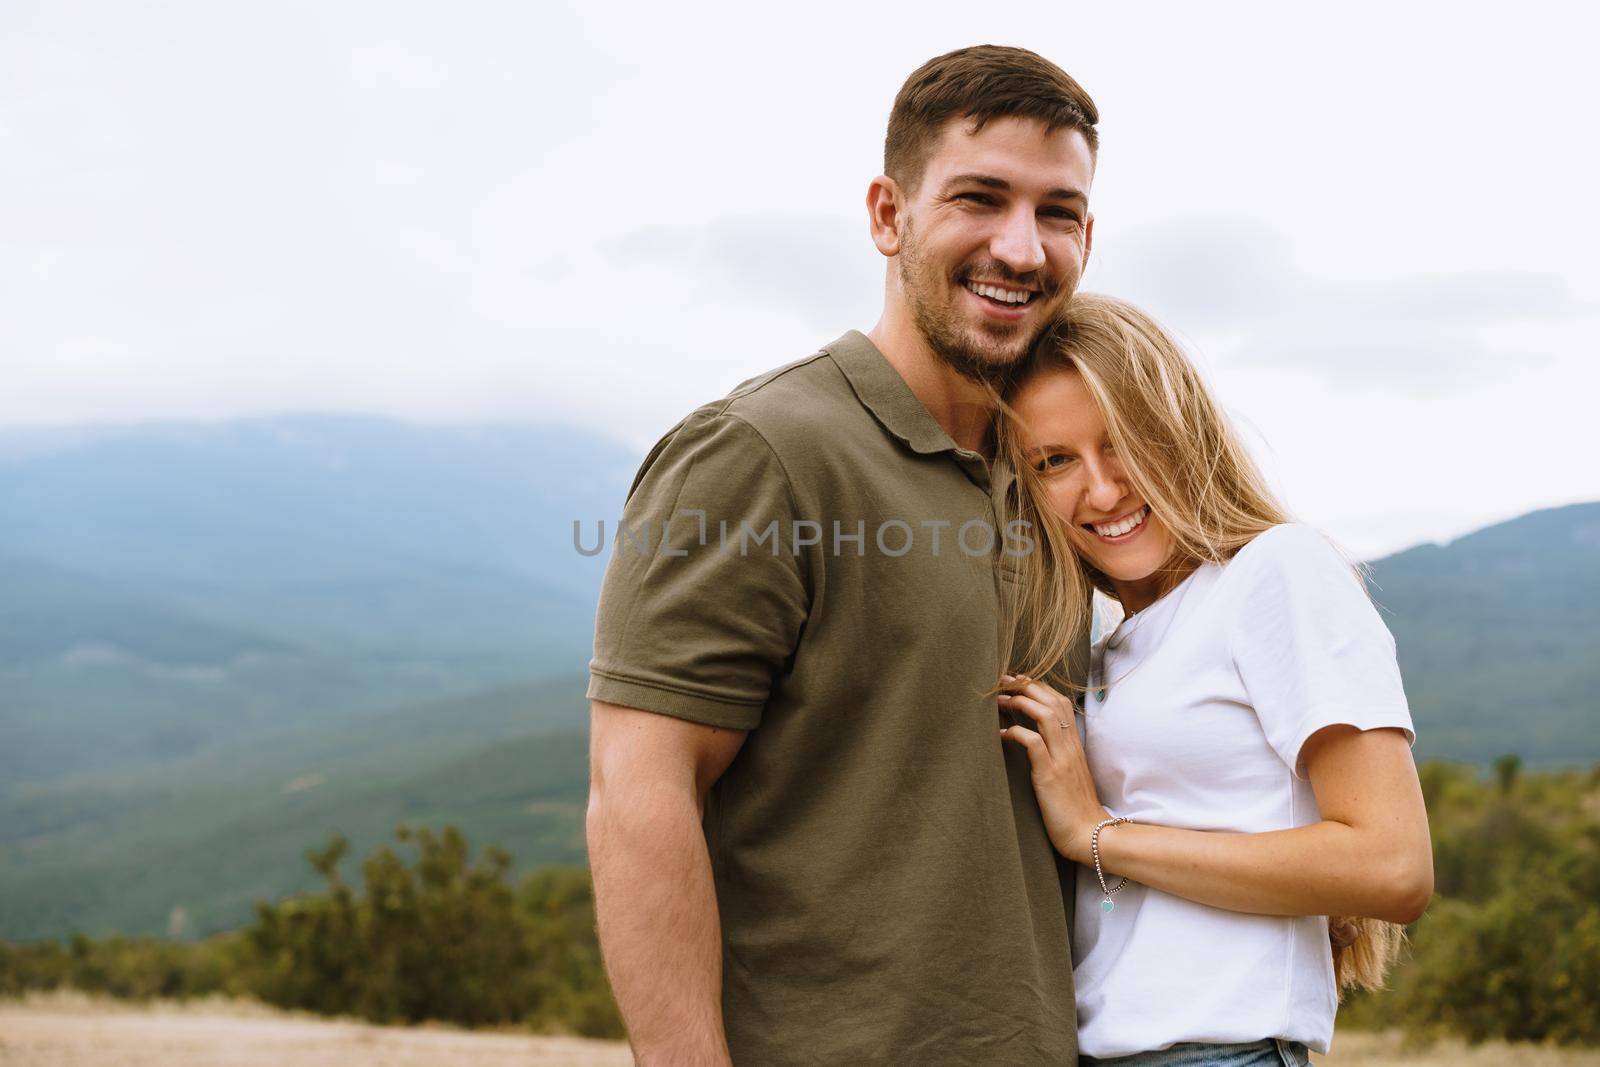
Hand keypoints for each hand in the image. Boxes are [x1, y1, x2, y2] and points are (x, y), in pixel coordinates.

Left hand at [998, 673, 1109, 863]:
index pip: (1060, 703)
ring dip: (1021, 702)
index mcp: (1074, 745)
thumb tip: (1035, 738)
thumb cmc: (1075, 807)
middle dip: (1027, 686)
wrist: (1089, 834)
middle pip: (1052, 702)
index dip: (1039, 688)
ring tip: (1000, 699)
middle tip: (1004, 680)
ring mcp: (1061, 759)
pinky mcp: (1050, 775)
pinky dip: (1015, 732)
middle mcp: (1070, 747)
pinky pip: (1033, 743)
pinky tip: (1000, 733)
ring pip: (1045, 716)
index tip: (1018, 681)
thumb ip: (1057, 753)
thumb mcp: (1068, 773)